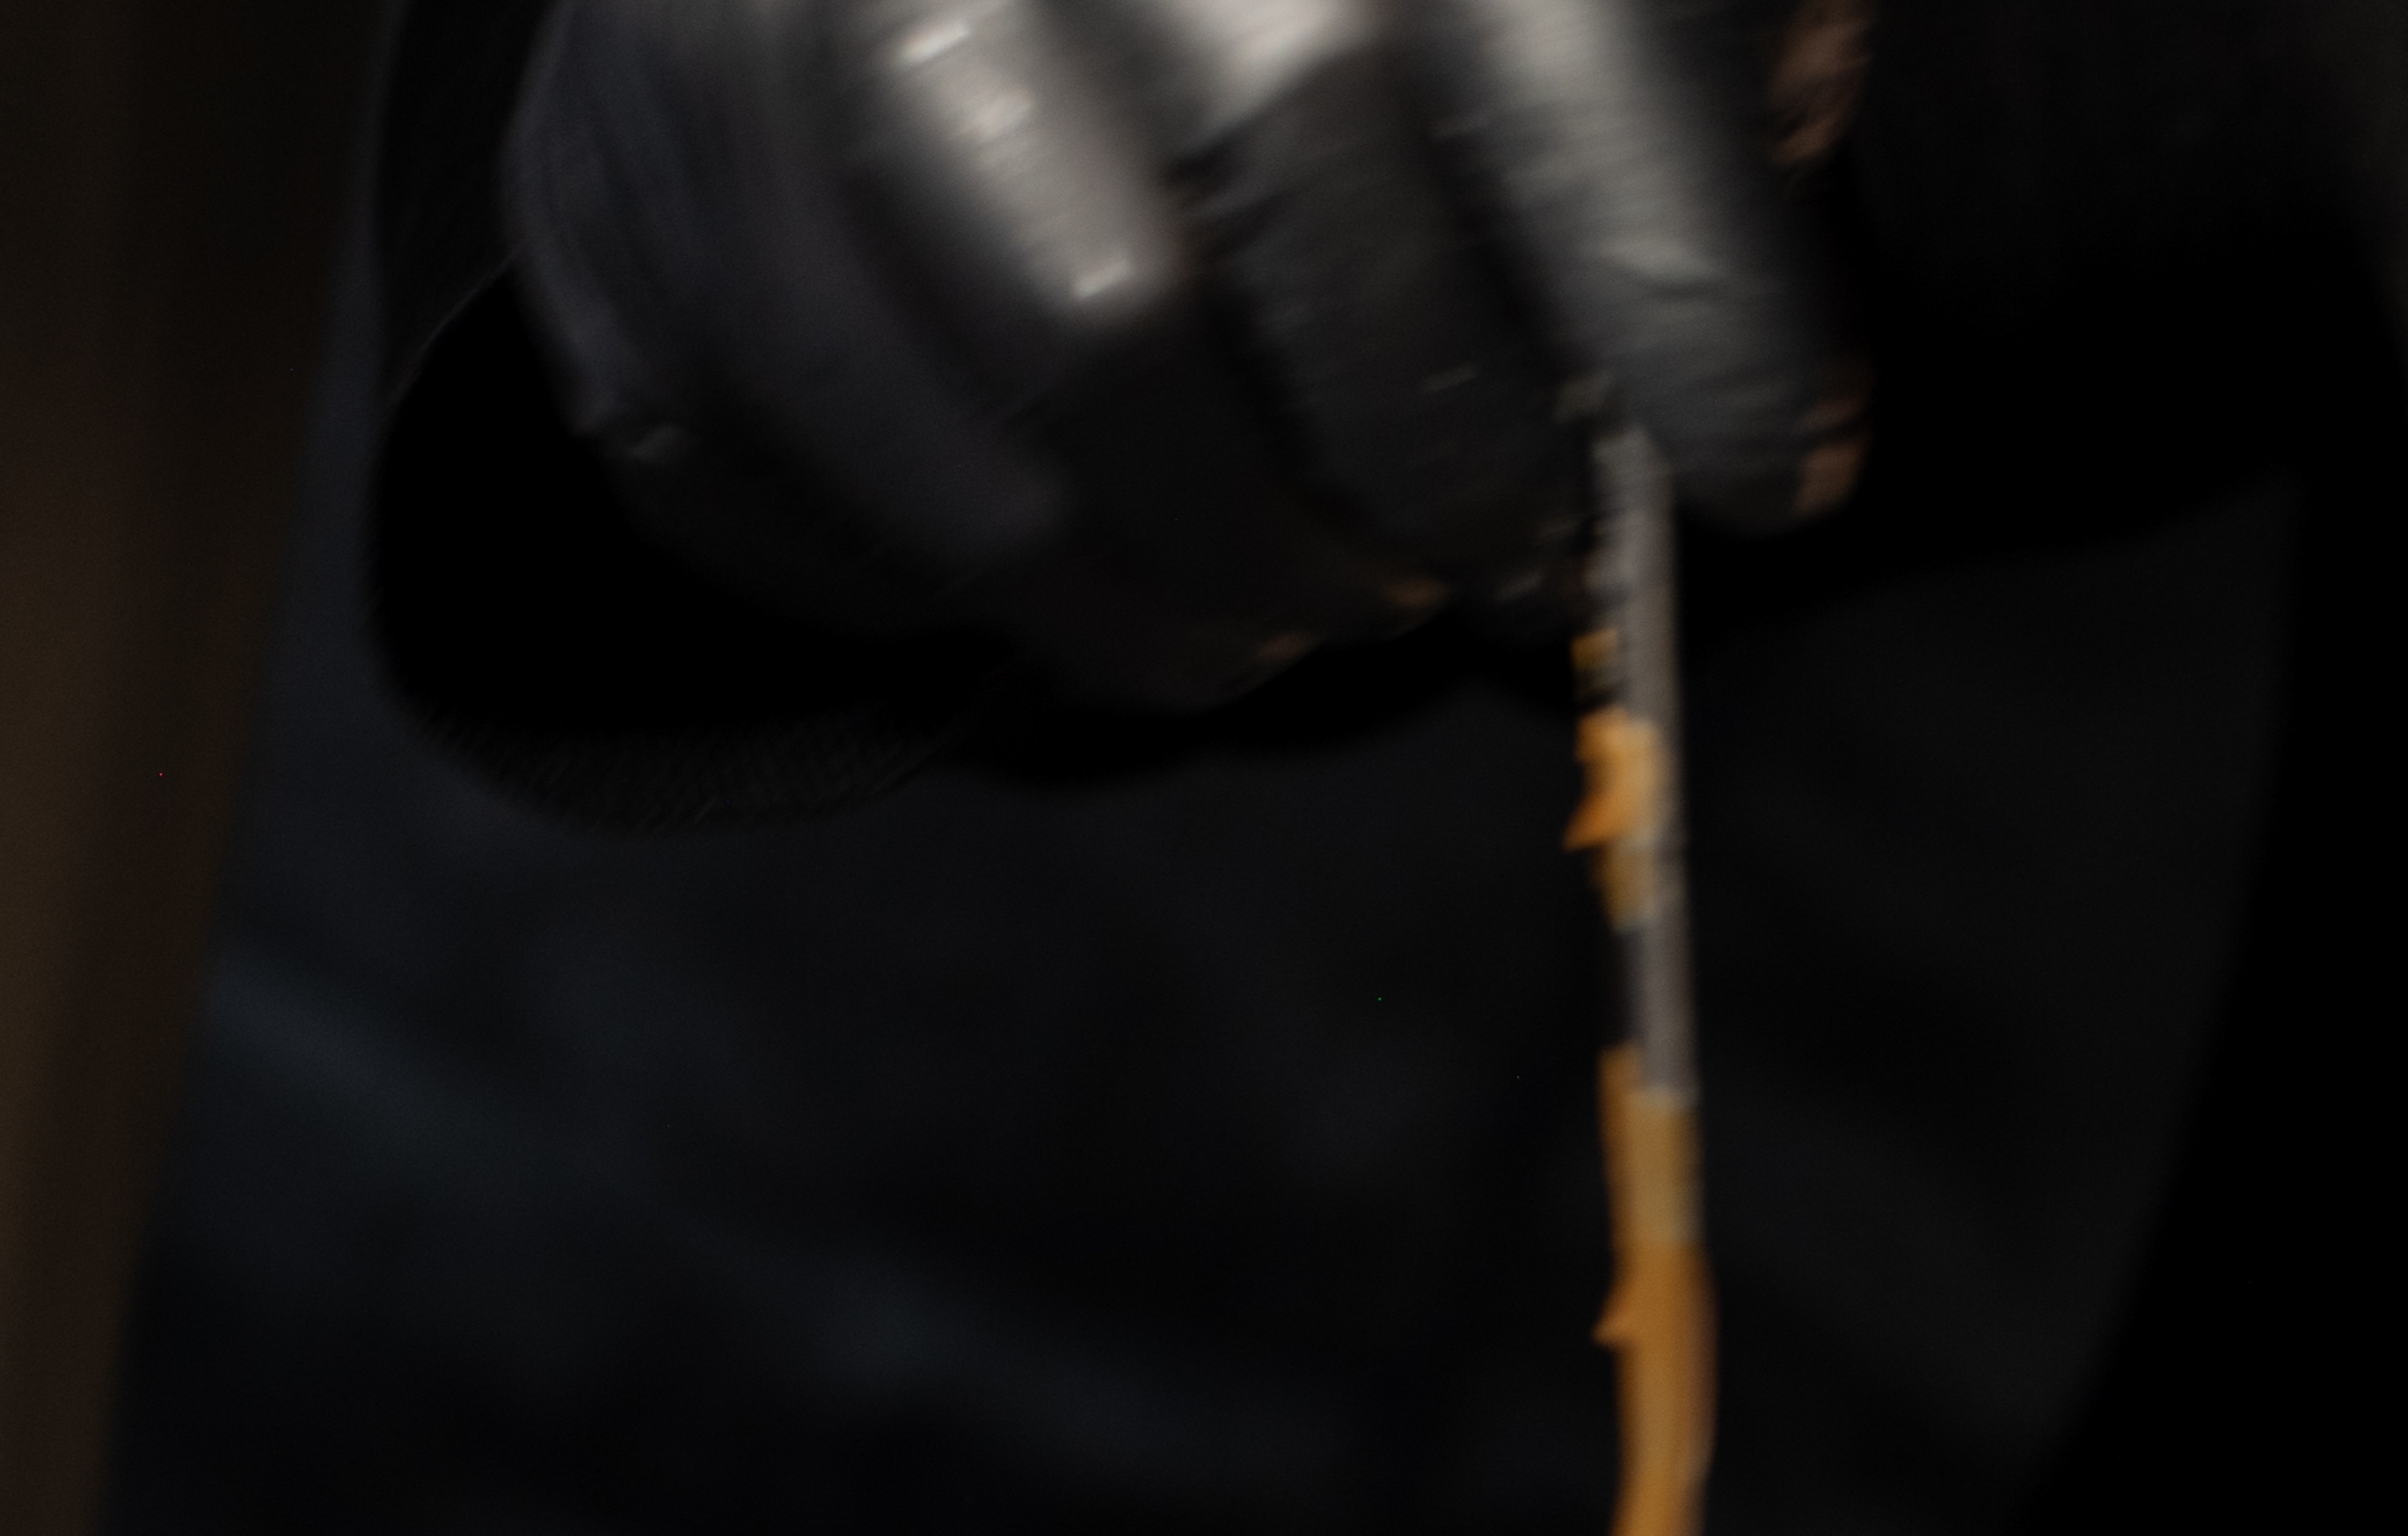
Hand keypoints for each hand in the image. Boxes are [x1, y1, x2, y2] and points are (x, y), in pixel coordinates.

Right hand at [504, 0, 1862, 704]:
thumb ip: (1660, 111)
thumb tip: (1760, 419)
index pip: (1526, 57)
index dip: (1678, 294)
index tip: (1778, 464)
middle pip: (1300, 223)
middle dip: (1451, 469)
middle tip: (1519, 544)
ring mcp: (767, 40)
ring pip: (1072, 425)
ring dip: (1256, 587)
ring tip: (1342, 587)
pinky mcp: (630, 217)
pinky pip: (866, 515)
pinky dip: (1048, 607)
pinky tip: (1149, 576)